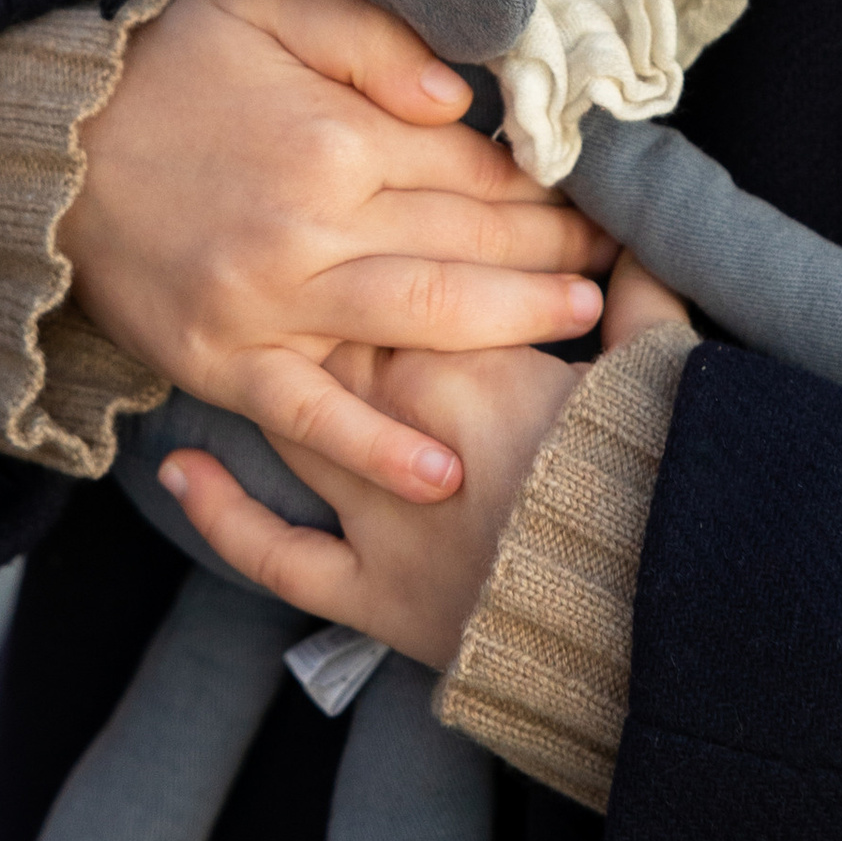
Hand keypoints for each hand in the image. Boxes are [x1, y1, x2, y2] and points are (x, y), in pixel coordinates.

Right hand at [60, 0, 608, 503]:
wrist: (43, 148)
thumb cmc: (165, 67)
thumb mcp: (265, 5)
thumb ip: (371, 37)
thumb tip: (463, 97)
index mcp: (334, 135)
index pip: (472, 169)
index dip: (542, 187)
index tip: (593, 198)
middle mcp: (312, 223)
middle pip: (466, 241)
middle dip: (552, 251)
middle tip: (613, 261)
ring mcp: (267, 303)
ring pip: (420, 319)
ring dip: (512, 326)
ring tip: (580, 326)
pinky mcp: (223, 362)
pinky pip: (314, 416)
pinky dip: (379, 449)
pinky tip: (444, 471)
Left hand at [157, 253, 695, 669]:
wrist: (653, 623)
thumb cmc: (660, 492)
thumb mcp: (660, 383)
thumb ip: (647, 305)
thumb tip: (647, 244)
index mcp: (474, 364)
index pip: (407, 278)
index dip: (397, 245)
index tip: (383, 217)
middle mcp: (406, 428)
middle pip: (339, 340)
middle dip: (326, 301)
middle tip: (298, 259)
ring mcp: (379, 516)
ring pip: (302, 422)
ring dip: (277, 378)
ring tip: (240, 330)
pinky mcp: (369, 596)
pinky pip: (275, 552)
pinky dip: (224, 512)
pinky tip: (181, 469)